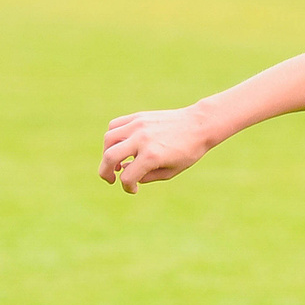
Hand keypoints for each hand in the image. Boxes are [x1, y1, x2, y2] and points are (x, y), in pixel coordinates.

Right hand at [100, 103, 217, 191]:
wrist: (199, 125)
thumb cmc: (188, 151)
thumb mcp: (170, 171)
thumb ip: (146, 176)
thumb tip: (125, 174)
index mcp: (151, 156)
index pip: (127, 177)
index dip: (127, 187)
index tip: (134, 188)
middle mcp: (142, 140)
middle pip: (110, 157)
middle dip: (104, 172)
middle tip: (110, 179)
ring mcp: (138, 126)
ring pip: (109, 139)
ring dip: (107, 153)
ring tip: (116, 161)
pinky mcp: (138, 116)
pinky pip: (115, 125)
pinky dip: (112, 137)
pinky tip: (120, 144)